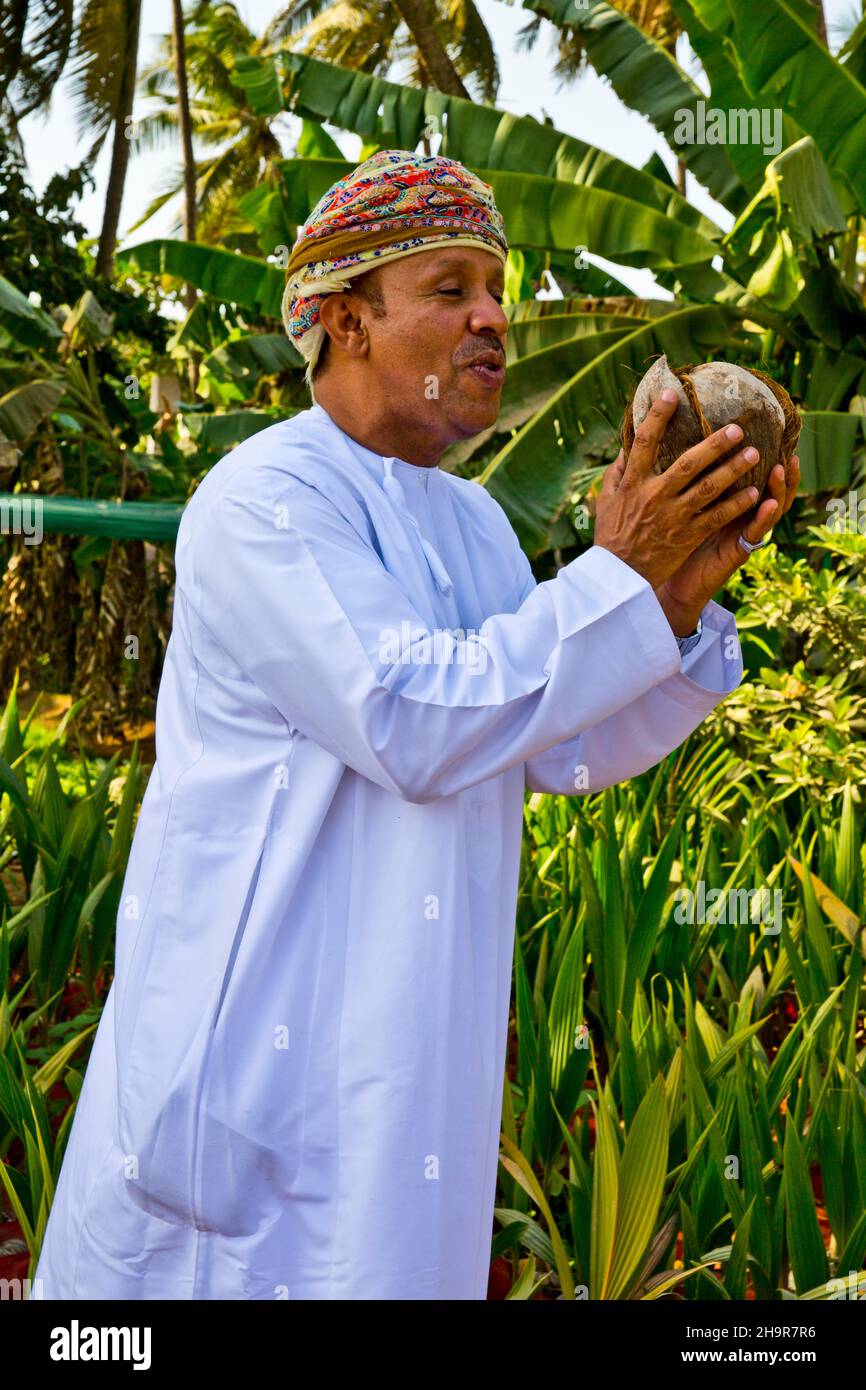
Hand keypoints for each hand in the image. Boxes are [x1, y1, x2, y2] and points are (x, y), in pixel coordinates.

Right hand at [594, 390, 767, 590]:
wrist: (618, 576)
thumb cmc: (611, 535)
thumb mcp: (606, 499)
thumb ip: (618, 471)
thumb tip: (627, 446)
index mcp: (633, 483)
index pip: (645, 443)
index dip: (657, 417)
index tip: (671, 395)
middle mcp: (655, 496)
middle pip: (689, 463)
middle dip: (715, 444)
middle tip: (737, 428)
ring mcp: (673, 516)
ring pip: (709, 488)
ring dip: (733, 470)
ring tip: (754, 454)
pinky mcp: (687, 536)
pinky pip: (716, 516)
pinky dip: (736, 504)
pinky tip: (754, 492)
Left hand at [655, 453, 800, 630]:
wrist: (666, 585)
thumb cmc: (668, 544)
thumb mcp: (677, 507)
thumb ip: (679, 482)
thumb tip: (661, 447)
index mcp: (727, 504)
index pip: (752, 478)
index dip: (764, 461)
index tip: (773, 438)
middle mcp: (739, 517)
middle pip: (769, 491)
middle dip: (782, 472)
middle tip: (788, 451)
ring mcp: (740, 534)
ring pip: (768, 510)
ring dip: (777, 489)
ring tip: (780, 469)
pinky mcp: (736, 552)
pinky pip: (753, 534)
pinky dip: (762, 518)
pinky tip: (768, 503)